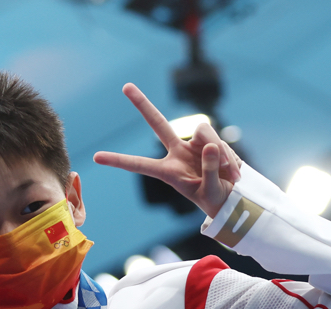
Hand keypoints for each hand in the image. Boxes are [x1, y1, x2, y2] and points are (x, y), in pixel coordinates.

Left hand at [93, 83, 242, 217]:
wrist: (233, 198)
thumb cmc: (215, 200)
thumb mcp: (210, 192)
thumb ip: (209, 169)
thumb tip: (210, 145)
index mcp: (168, 172)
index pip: (140, 164)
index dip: (119, 160)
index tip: (95, 157)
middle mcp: (177, 153)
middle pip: (158, 124)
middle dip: (143, 105)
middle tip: (125, 86)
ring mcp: (195, 145)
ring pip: (204, 132)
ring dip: (219, 152)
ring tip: (229, 174)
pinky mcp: (212, 141)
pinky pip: (219, 140)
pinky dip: (228, 156)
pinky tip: (234, 172)